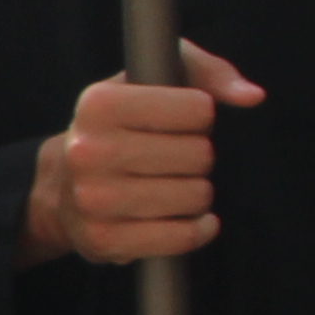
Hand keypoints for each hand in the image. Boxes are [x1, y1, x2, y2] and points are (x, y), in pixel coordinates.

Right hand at [21, 41, 263, 265]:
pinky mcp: (106, 240)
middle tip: (173, 157)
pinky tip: (187, 218)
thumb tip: (252, 96)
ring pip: (196, 196)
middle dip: (198, 156)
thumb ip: (208, 74)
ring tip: (172, 185)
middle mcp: (89, 151)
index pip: (198, 109)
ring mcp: (94, 199)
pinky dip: (197, 229)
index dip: (199, 116)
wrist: (62, 186)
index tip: (177, 122)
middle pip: (200, 155)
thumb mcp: (150, 80)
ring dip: (196, 192)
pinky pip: (183, 236)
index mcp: (98, 104)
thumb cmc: (119, 127)